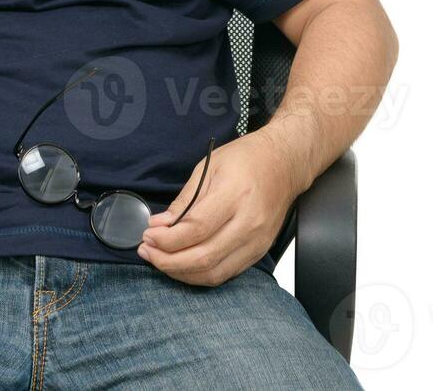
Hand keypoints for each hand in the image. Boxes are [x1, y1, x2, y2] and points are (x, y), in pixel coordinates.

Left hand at [136, 129, 301, 286]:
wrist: (285, 163)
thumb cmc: (247, 159)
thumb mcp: (209, 167)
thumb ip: (183, 200)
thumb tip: (160, 226)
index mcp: (235, 195)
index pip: (195, 229)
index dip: (166, 239)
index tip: (148, 235)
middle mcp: (249, 223)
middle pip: (203, 257)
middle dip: (167, 260)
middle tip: (147, 251)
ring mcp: (256, 241)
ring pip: (213, 273)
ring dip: (180, 272)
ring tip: (160, 260)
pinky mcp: (258, 252)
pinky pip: (225, 274)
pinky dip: (199, 274)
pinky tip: (182, 264)